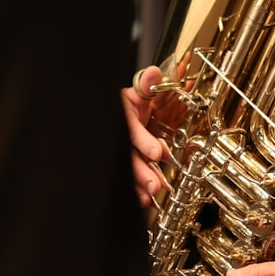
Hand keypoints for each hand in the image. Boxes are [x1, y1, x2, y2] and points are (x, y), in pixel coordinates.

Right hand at [121, 65, 169, 206]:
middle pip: (126, 156)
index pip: (129, 129)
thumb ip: (146, 86)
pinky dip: (134, 190)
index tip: (157, 152)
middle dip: (141, 172)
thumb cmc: (128, 104)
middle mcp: (116, 135)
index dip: (143, 141)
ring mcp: (118, 152)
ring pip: (127, 169)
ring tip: (149, 195)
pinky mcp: (122, 165)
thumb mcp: (137, 92)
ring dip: (138, 184)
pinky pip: (126, 177)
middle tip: (154, 185)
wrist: (117, 115)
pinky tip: (143, 201)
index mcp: (120, 116)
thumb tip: (153, 74)